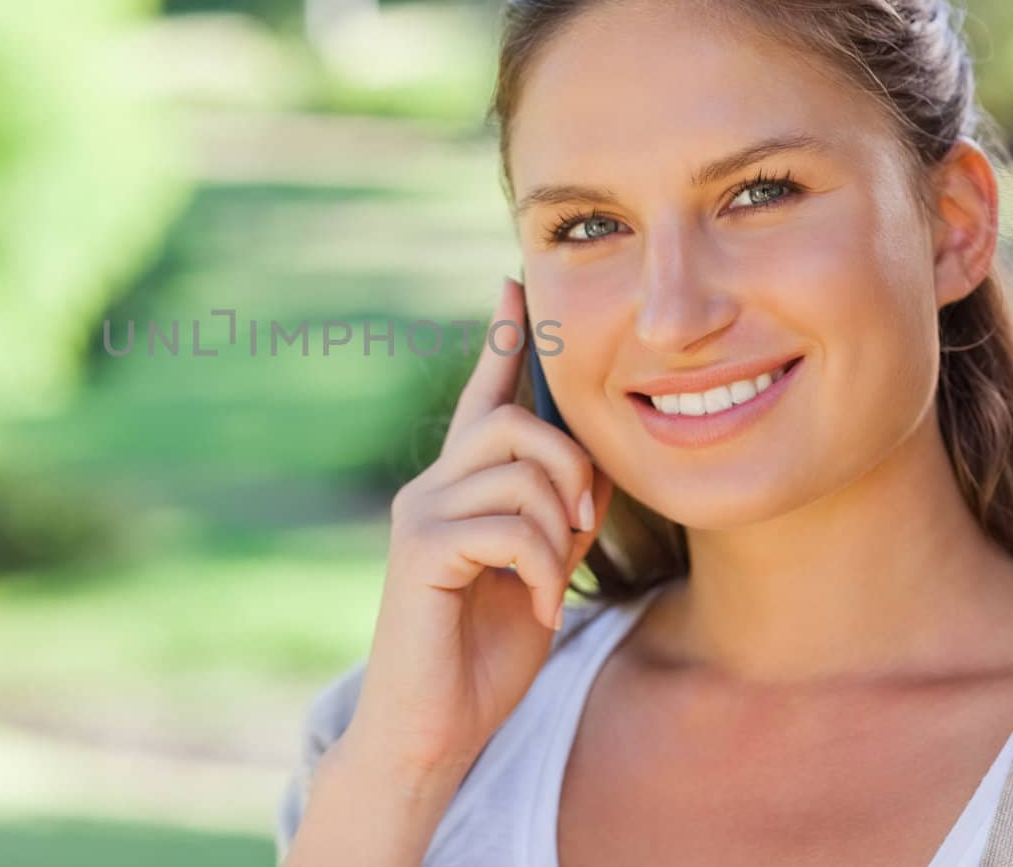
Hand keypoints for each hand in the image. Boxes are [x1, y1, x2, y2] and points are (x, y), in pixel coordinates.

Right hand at [342, 276, 612, 778]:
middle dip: (571, 467)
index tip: (513, 283)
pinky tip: (534, 608)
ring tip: (550, 583)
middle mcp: (432, 488)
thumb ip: (558, 517)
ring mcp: (421, 517)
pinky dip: (540, 569)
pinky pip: (505, 527)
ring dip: (558, 532)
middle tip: (584, 527)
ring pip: (517, 473)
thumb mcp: (540, 572)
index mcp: (460, 487)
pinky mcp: (420, 553)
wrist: (432, 730)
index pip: (484, 397)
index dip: (501, 340)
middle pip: (514, 423)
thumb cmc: (483, 654)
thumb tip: (592, 472)